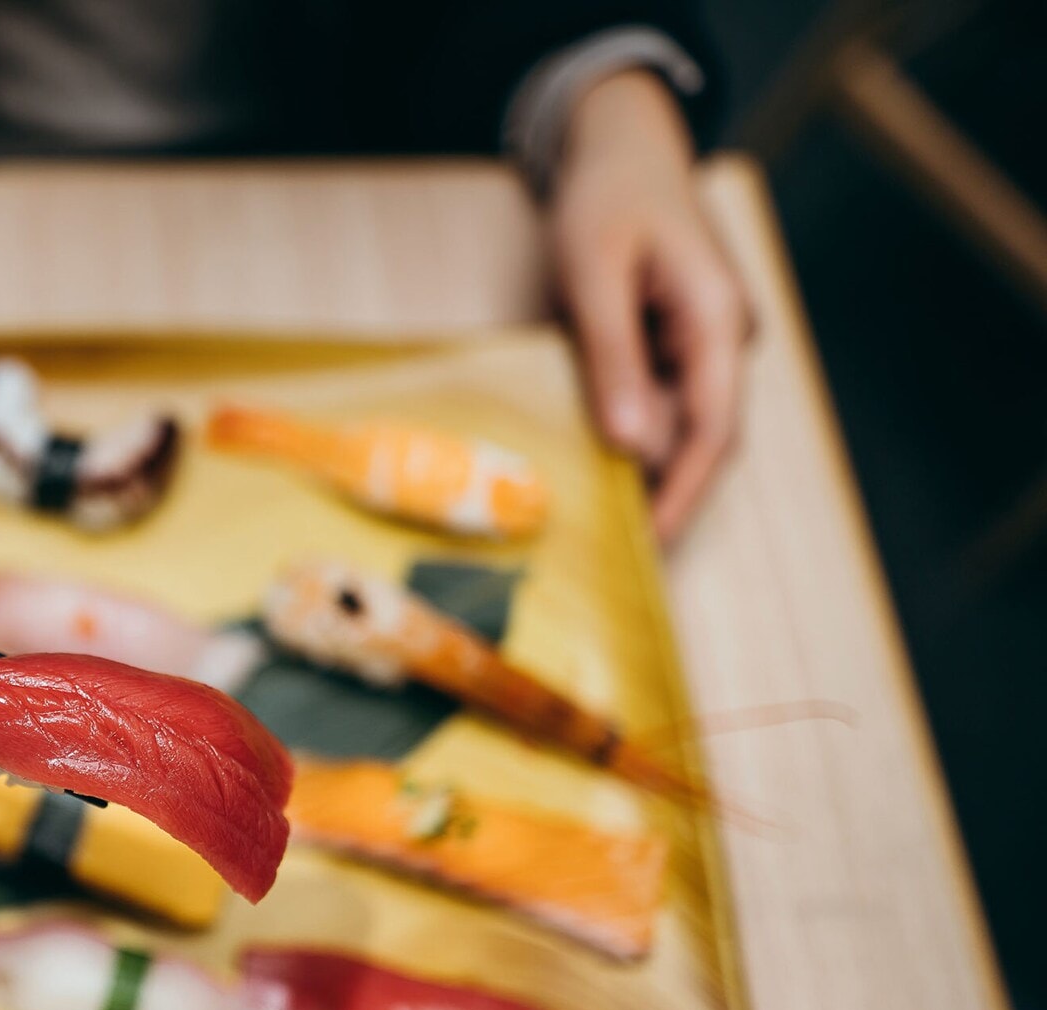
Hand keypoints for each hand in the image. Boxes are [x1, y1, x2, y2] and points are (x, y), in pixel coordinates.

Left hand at [546, 70, 753, 543]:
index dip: (683, 494)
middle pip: (704, 436)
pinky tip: (595, 461)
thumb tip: (632, 445)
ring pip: (681, 422)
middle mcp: (725, 336)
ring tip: (599, 519)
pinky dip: (632, 431)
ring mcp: (706, 339)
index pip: (713, 431)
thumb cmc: (605, 197)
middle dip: (666, 494)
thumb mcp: (594, 273)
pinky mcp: (680, 341)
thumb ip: (614, 356)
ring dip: (644, 466)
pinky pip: (661, 398)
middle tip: (618, 554)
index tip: (652, 546)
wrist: (621, 144)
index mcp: (719, 319)